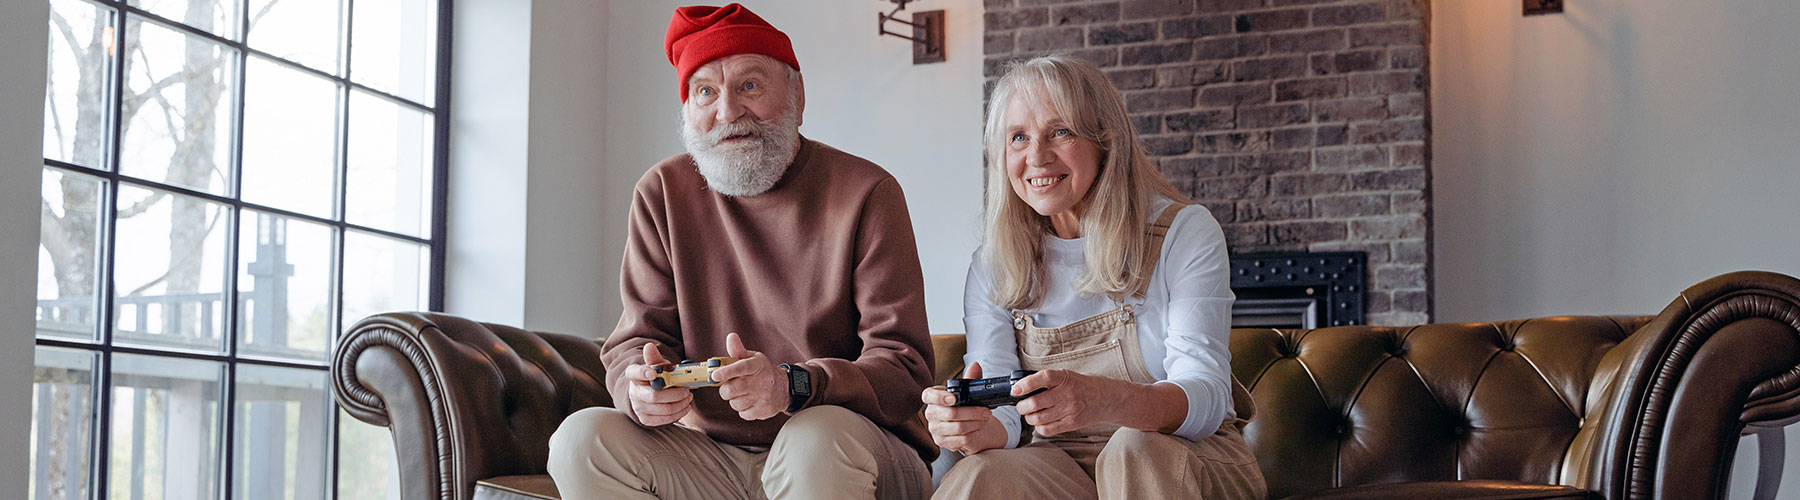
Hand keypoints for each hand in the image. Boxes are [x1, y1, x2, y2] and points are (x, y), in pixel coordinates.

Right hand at [623, 343, 692, 426]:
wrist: (651, 392)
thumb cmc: (656, 377)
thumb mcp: (657, 366)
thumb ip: (655, 358)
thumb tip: (649, 346)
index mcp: (634, 375)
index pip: (634, 373)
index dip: (642, 373)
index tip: (653, 372)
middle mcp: (634, 392)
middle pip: (654, 396)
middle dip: (675, 394)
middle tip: (687, 390)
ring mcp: (639, 407)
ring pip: (662, 409)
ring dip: (680, 404)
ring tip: (688, 398)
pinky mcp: (645, 419)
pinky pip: (664, 420)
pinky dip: (678, 413)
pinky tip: (684, 407)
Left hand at [709, 332, 789, 420]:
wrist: (784, 388)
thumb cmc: (763, 371)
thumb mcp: (753, 358)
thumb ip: (738, 350)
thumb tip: (731, 337)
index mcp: (757, 365)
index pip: (741, 367)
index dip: (726, 371)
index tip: (714, 375)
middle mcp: (761, 381)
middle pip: (731, 390)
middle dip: (725, 389)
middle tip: (730, 385)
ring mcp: (763, 397)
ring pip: (735, 403)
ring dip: (734, 399)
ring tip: (743, 393)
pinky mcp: (763, 411)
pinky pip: (742, 413)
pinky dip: (742, 409)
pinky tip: (749, 401)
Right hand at [921, 362, 1008, 454]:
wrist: (969, 426)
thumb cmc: (965, 406)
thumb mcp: (968, 392)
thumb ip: (971, 378)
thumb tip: (976, 366)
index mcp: (932, 398)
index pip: (928, 396)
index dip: (940, 397)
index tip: (954, 398)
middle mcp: (930, 413)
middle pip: (950, 414)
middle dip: (972, 412)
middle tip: (985, 411)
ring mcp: (935, 429)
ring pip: (958, 427)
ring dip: (975, 423)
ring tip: (984, 418)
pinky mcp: (941, 442)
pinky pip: (960, 439)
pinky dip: (973, 433)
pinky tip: (978, 428)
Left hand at [1013, 369, 1136, 436]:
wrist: (1107, 399)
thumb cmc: (1084, 385)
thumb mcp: (1068, 375)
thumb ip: (1050, 380)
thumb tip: (1023, 387)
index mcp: (1065, 378)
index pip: (1043, 378)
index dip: (1026, 384)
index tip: (1015, 390)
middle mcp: (1068, 394)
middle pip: (1036, 403)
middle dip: (1022, 406)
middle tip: (1021, 405)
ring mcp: (1070, 410)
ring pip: (1039, 418)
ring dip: (1029, 418)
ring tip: (1030, 414)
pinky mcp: (1072, 423)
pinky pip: (1048, 430)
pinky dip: (1039, 427)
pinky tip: (1041, 422)